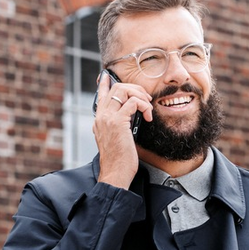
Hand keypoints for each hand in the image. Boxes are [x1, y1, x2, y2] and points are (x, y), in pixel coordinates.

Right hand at [92, 71, 152, 188]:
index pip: (100, 95)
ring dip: (140, 96)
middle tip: (146, 99)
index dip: (104, 83)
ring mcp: (108, 118)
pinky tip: (148, 116)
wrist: (114, 173)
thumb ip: (118, 127)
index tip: (107, 76)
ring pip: (123, 91)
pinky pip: (133, 103)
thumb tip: (130, 118)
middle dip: (134, 89)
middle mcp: (101, 116)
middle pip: (115, 88)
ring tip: (148, 107)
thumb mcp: (116, 140)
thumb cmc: (119, 161)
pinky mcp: (117, 122)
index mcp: (99, 120)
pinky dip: (144, 106)